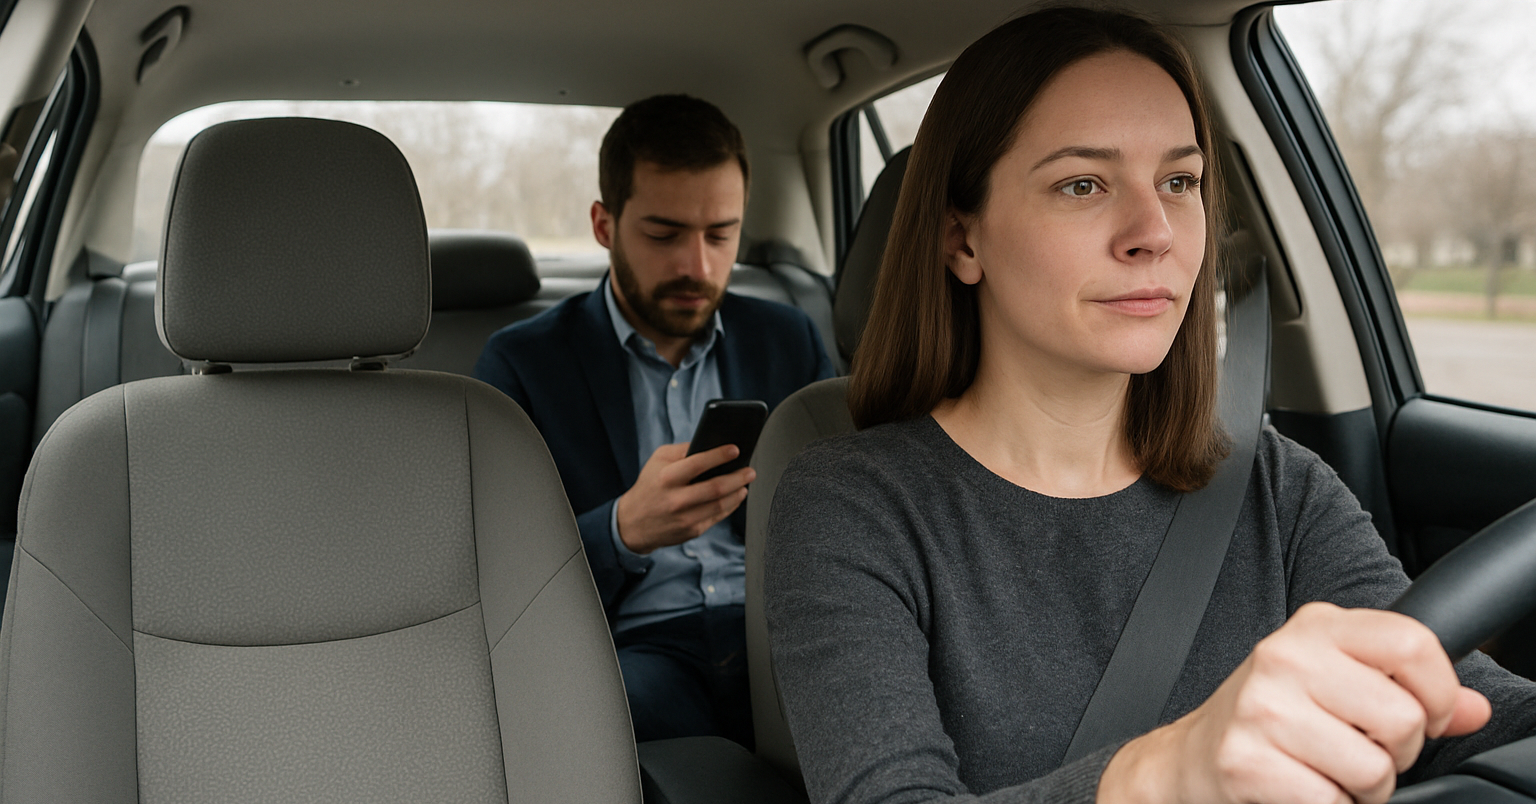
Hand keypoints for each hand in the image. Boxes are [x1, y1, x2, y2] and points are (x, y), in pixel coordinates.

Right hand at [615, 442, 755, 554]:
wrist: (633, 523)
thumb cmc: (650, 486)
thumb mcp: (657, 461)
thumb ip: (682, 450)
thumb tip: (710, 444)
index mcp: (667, 478)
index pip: (698, 464)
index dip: (719, 455)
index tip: (735, 449)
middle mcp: (676, 499)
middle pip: (716, 487)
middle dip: (738, 477)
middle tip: (750, 470)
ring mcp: (685, 518)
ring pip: (721, 504)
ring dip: (738, 492)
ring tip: (745, 483)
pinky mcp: (692, 530)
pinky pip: (718, 517)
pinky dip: (731, 505)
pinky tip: (736, 496)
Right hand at [1099, 602, 1491, 803]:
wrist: (1192, 758)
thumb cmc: (1272, 717)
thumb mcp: (1335, 680)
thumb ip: (1408, 689)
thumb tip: (1471, 709)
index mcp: (1314, 627)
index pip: (1412, 645)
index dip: (1437, 693)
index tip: (1421, 715)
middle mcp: (1284, 657)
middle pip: (1402, 718)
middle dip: (1395, 753)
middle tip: (1360, 749)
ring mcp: (1261, 709)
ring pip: (1374, 770)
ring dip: (1362, 788)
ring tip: (1328, 770)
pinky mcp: (1246, 762)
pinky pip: (1331, 802)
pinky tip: (1301, 786)